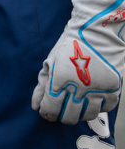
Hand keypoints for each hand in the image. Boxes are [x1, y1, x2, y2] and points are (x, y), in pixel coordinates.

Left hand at [32, 0, 124, 123]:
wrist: (97, 32)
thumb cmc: (71, 45)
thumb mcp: (50, 62)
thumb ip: (41, 85)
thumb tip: (35, 105)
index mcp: (60, 79)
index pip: (50, 108)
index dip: (46, 112)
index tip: (46, 110)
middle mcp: (79, 87)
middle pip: (68, 116)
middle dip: (60, 116)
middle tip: (60, 109)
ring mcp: (98, 90)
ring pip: (86, 116)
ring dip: (79, 114)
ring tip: (76, 104)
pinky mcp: (113, 90)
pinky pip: (104, 110)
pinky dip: (97, 108)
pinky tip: (91, 99)